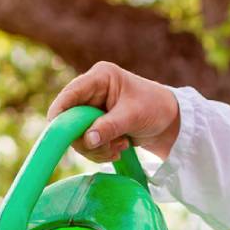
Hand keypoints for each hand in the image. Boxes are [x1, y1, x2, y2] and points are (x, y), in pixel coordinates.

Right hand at [46, 62, 182, 162]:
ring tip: (120, 146)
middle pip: (70, 119)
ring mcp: (93, 109)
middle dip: (86, 138)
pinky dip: (100, 151)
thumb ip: (109, 126)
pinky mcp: (96, 124)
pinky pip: (87, 143)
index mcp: (100, 77)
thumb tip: (88, 140)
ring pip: (77, 135)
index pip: (70, 94)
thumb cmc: (155, 108)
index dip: (60, 114)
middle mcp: (92, 91)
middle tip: (107, 147)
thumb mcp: (133, 116)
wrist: (170, 122)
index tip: (59, 134)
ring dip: (96, 148)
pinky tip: (119, 148)